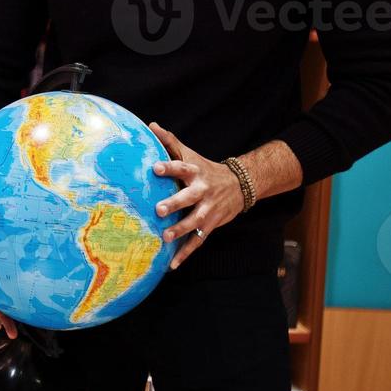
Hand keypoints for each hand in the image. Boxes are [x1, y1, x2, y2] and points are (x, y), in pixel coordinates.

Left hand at [148, 122, 246, 269]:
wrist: (240, 185)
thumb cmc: (205, 168)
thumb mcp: (190, 153)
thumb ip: (170, 141)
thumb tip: (150, 125)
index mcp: (195, 171)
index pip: (181, 166)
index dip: (169, 166)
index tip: (155, 168)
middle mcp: (203, 191)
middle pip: (189, 197)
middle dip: (175, 204)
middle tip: (158, 210)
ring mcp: (208, 209)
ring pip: (195, 221)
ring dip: (181, 230)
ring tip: (165, 238)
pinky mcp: (211, 224)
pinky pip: (198, 240)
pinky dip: (186, 253)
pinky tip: (173, 265)